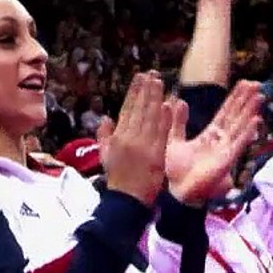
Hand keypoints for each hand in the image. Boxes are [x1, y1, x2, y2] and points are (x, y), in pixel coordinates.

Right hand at [98, 72, 172, 206]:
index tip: (139, 78)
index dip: (134, 92)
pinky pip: (161, 132)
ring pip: (150, 117)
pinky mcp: (156, 153)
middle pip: (139, 109)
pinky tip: (168, 104)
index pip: (127, 109)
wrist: (127, 200)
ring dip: (155, 98)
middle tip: (151, 73)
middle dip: (145, 90)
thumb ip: (104, 135)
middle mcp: (129, 138)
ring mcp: (143, 145)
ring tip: (159, 81)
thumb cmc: (117, 179)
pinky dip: (164, 117)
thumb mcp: (105, 155)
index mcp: (118, 137)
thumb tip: (104, 118)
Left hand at [165, 80, 262, 203]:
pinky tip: (256, 120)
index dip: (234, 98)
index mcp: (209, 136)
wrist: (174, 192)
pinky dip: (247, 133)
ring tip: (260, 96)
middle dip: (246, 101)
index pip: (225, 113)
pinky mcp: (226, 161)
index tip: (244, 83)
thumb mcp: (173, 140)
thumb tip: (178, 101)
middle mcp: (220, 142)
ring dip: (250, 112)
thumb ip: (178, 122)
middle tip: (257, 84)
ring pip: (240, 127)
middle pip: (236, 117)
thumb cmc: (175, 171)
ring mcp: (225, 151)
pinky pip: (238, 144)